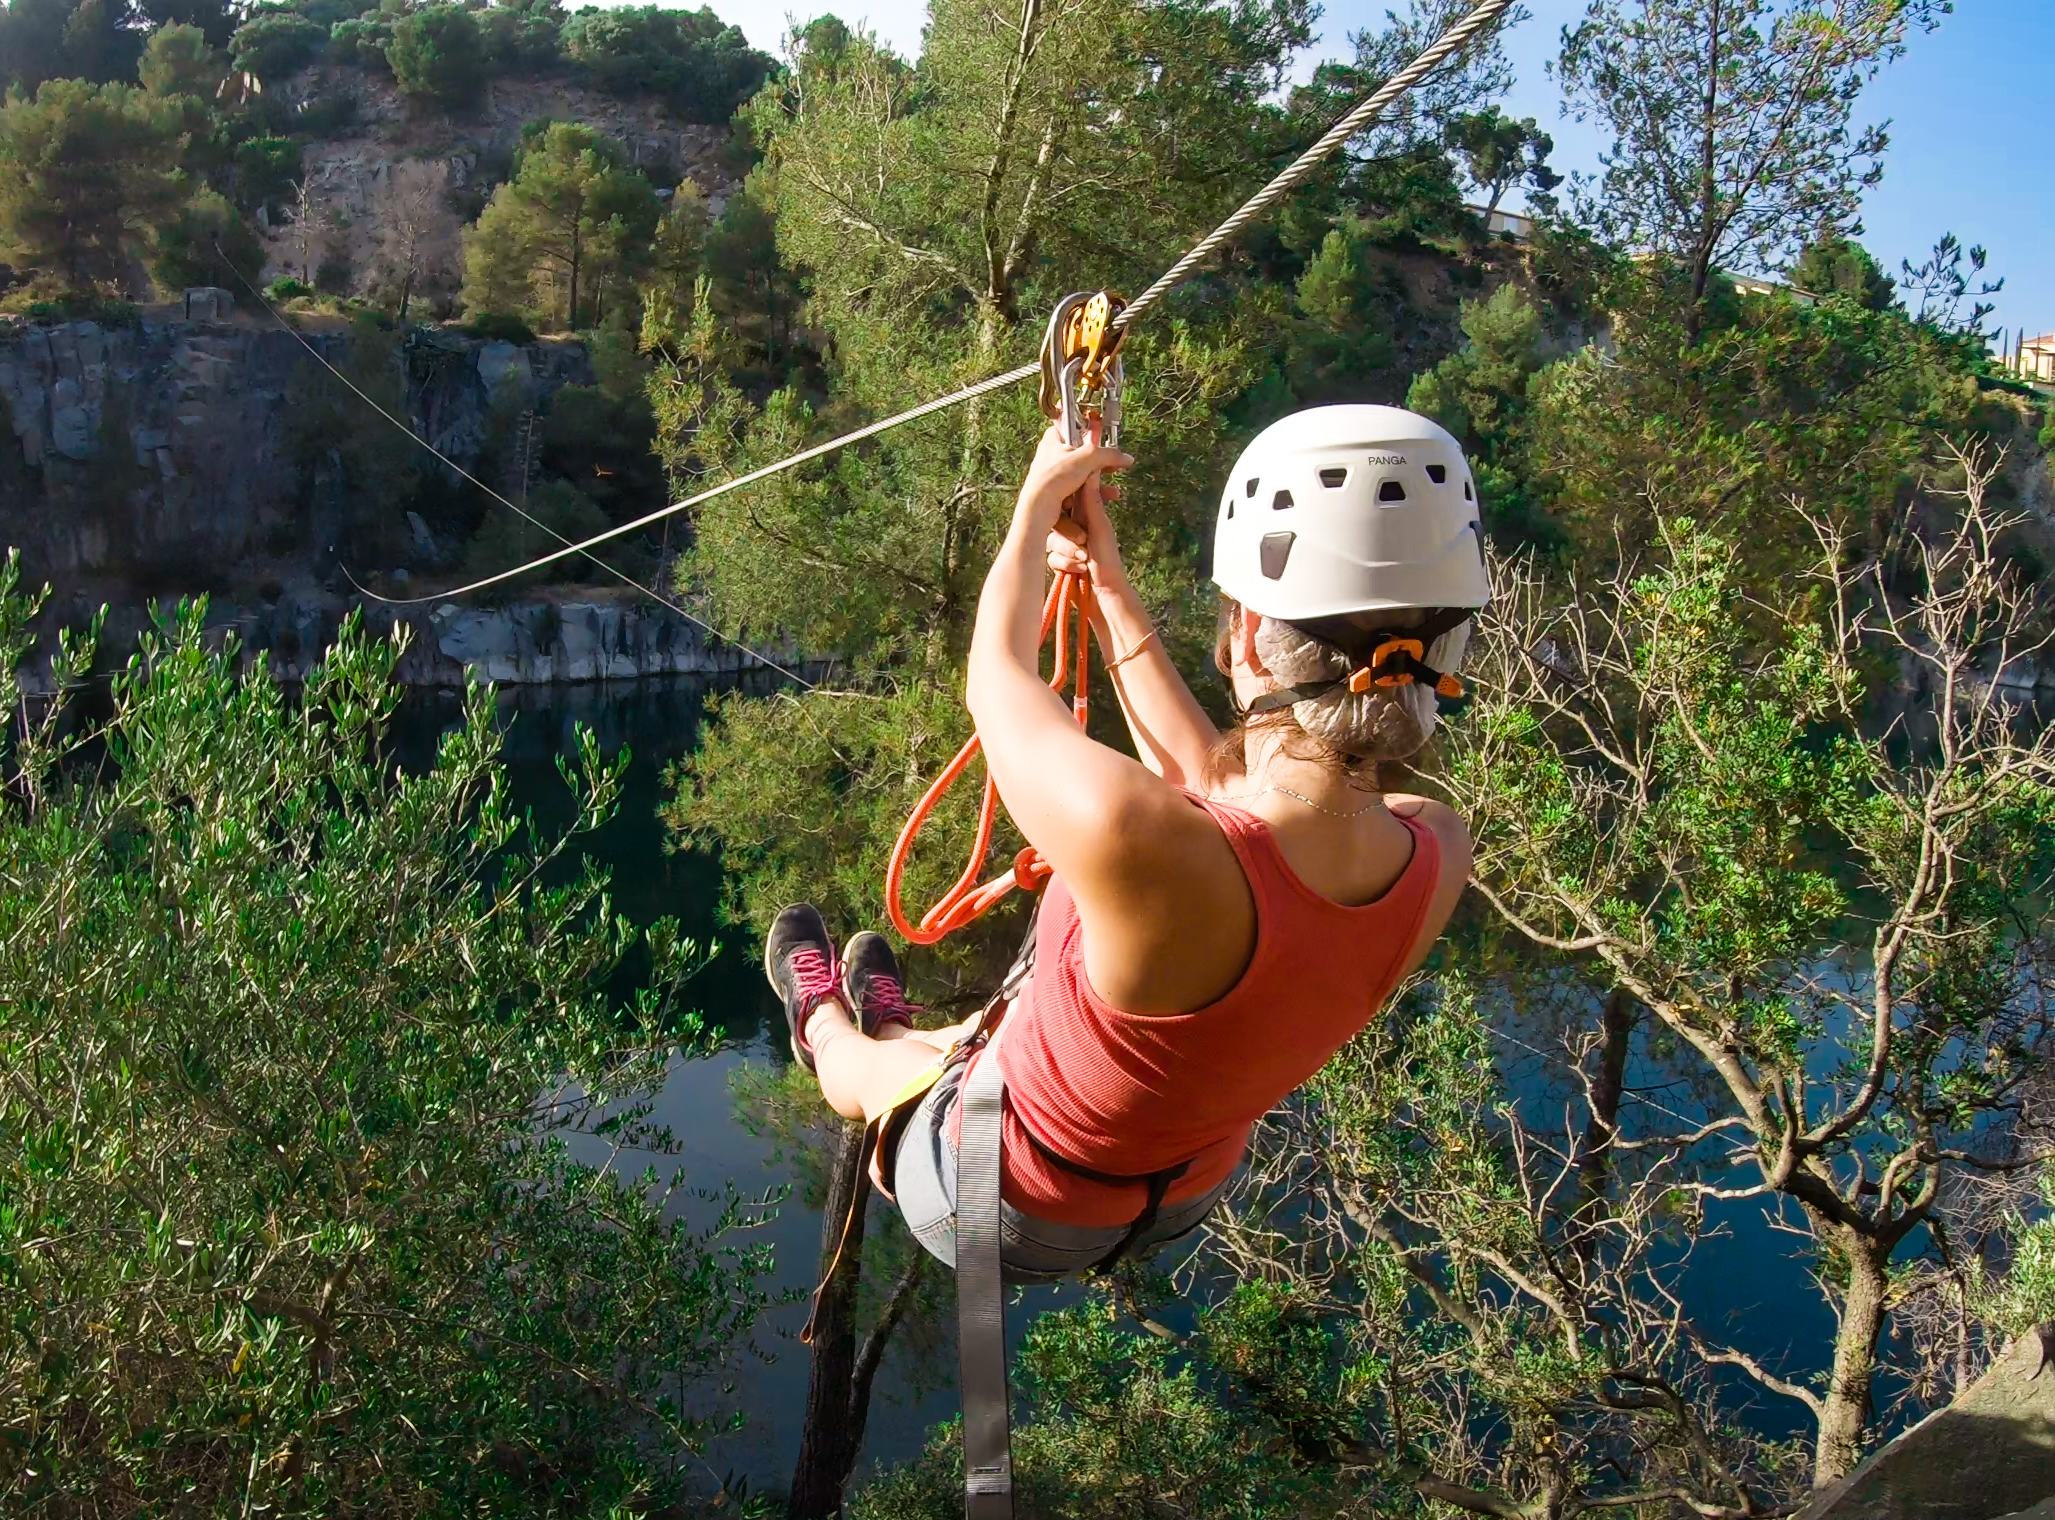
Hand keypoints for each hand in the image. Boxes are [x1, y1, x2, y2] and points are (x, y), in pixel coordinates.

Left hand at [1014, 422, 1130, 542]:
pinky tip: (1099, 500)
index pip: (1071, 428)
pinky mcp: (1054, 493)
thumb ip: (1108, 455)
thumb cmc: (1053, 479)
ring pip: (1080, 475)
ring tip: (1111, 491)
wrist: (1038, 508)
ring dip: (1097, 483)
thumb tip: (1126, 458)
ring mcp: (1052, 476)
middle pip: (1080, 455)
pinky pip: (1076, 491)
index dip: (1087, 433)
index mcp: (1052, 440)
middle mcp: (1050, 457)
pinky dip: (1088, 495)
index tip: (1101, 440)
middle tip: (1111, 468)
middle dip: (1098, 465)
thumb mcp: (1087, 458)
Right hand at [1044, 467, 1129, 595]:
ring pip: (1052, 541)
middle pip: (1057, 523)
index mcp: (1087, 516)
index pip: (1070, 500)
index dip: (1064, 501)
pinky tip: (1077, 572)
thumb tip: (1092, 469)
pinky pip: (1051, 558)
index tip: (1063, 505)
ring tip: (1084, 561)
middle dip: (1068, 538)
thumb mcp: (1100, 528)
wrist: (1104, 596)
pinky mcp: (1059, 562)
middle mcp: (1075, 528)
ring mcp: (1066, 546)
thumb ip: (1092, 501)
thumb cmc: (1108, 561)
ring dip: (1067, 554)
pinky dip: (1064, 565)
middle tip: (1084, 546)